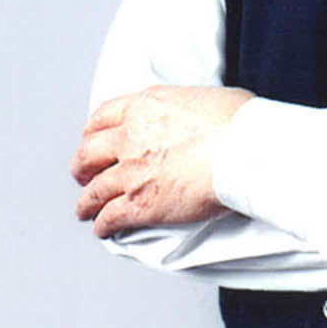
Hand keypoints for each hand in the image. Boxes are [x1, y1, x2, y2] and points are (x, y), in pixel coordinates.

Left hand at [71, 85, 253, 237]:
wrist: (243, 150)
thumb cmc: (238, 123)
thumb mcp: (204, 97)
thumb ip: (185, 107)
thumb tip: (194, 115)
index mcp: (146, 106)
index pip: (103, 116)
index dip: (93, 131)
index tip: (92, 139)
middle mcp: (131, 136)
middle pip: (89, 153)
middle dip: (83, 167)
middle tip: (84, 175)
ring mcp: (132, 172)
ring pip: (94, 190)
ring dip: (86, 202)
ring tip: (85, 209)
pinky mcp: (140, 204)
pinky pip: (110, 218)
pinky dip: (103, 226)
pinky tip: (104, 229)